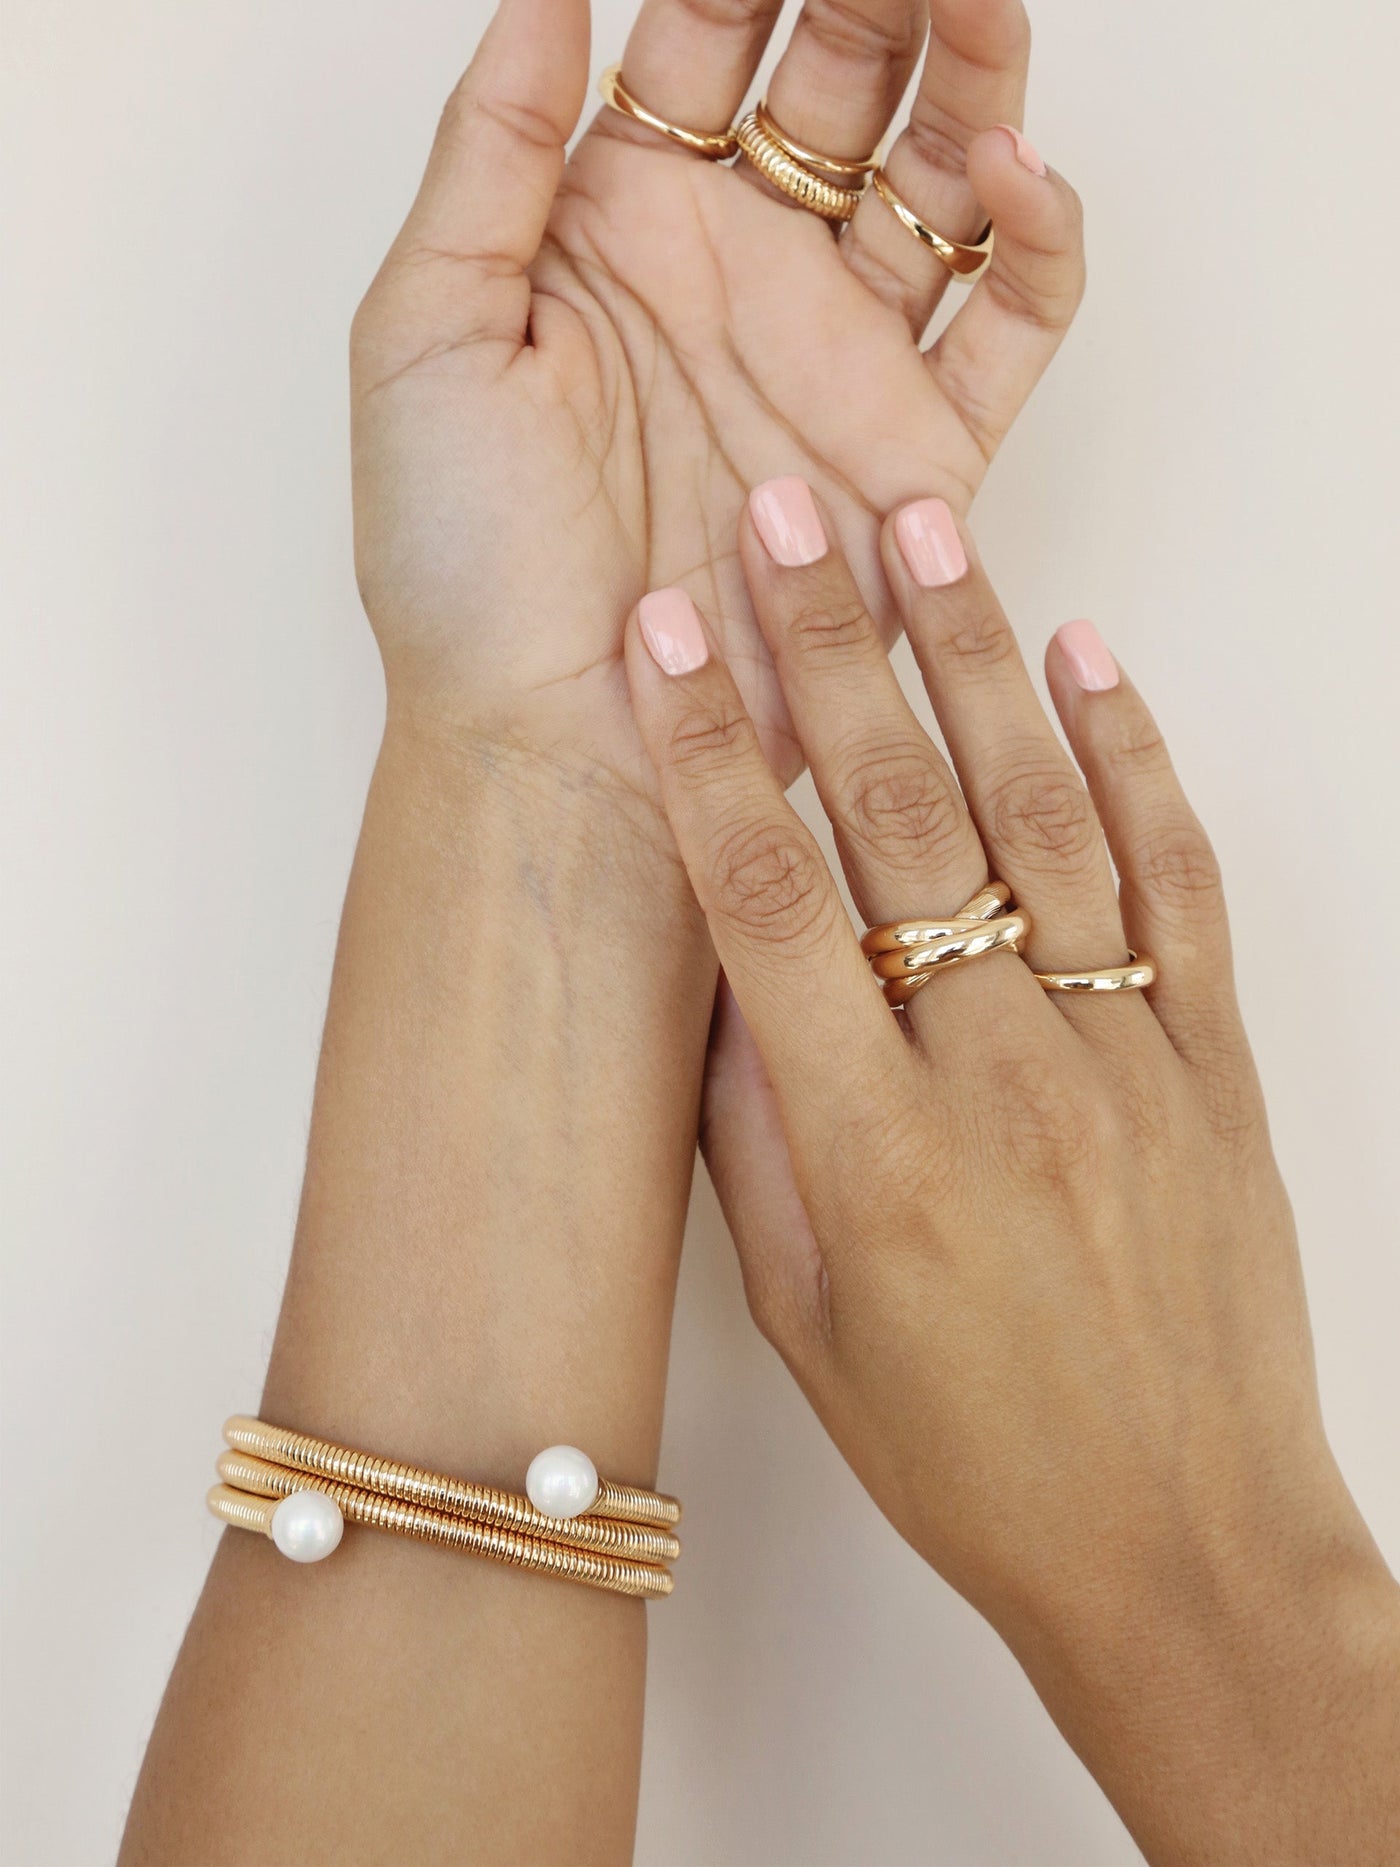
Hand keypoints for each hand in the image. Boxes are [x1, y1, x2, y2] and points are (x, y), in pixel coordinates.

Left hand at [350, 0, 1083, 794]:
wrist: (551, 744)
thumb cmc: (462, 569)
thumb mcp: (425, 334)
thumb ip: (489, 152)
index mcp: (617, 230)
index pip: (703, 42)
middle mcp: (739, 278)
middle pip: (838, 82)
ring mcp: (834, 359)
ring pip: (938, 176)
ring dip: (976, 74)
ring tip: (979, 2)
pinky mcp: (917, 452)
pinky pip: (1010, 321)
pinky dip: (1036, 238)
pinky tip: (1011, 167)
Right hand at [622, 482, 1399, 1860]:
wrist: (1181, 1547)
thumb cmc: (974, 1456)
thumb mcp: (804, 1317)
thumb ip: (759, 1134)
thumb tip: (727, 976)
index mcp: (874, 1150)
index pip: (766, 903)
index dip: (706, 752)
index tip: (664, 635)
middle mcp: (1003, 1076)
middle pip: (899, 820)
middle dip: (828, 649)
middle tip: (785, 513)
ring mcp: (1126, 1055)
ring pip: (1042, 816)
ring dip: (973, 662)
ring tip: (923, 533)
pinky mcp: (1217, 1061)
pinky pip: (1176, 881)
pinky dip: (1137, 757)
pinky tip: (1090, 658)